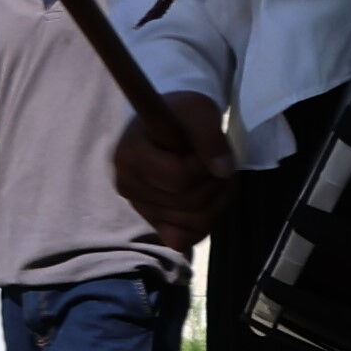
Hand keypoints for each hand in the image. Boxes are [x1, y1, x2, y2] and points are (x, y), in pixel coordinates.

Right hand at [112, 87, 240, 244]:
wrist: (169, 127)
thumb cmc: (182, 115)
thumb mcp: (199, 111)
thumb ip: (210, 137)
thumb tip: (223, 170)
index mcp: (129, 156)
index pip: (179, 179)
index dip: (204, 167)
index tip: (207, 149)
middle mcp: (127, 186)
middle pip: (190, 203)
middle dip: (218, 185)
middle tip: (221, 164)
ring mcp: (139, 207)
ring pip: (194, 222)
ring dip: (219, 201)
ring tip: (216, 178)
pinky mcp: (152, 222)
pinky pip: (184, 240)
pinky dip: (203, 226)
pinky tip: (207, 203)